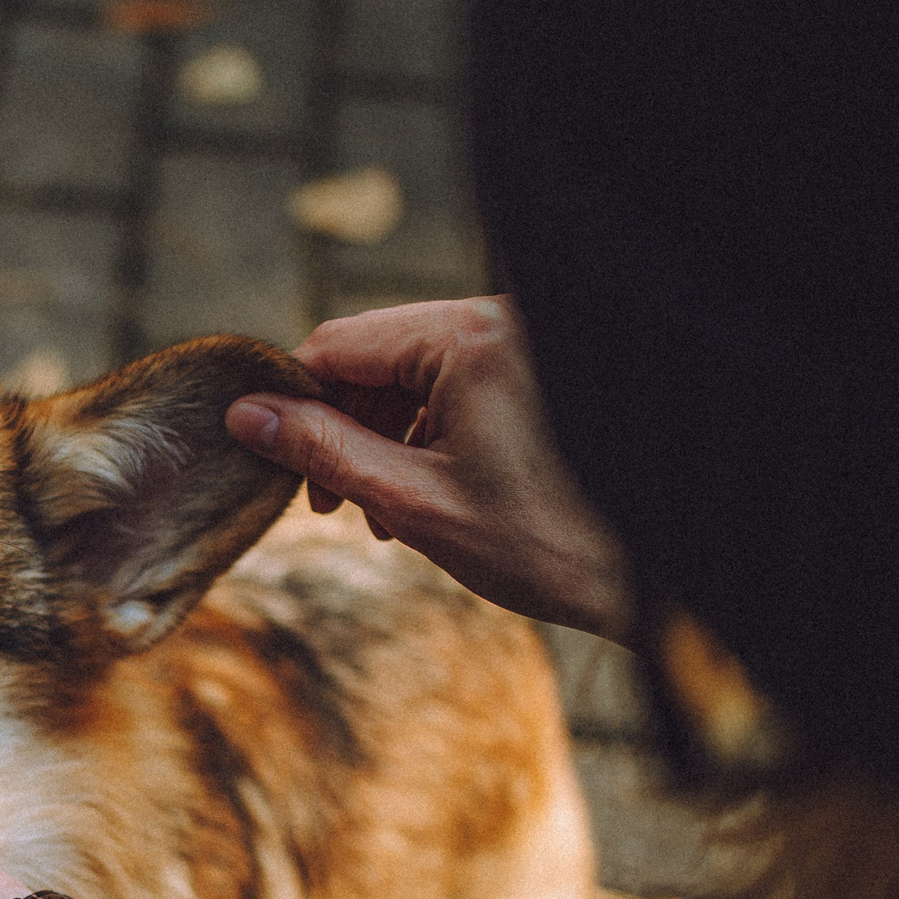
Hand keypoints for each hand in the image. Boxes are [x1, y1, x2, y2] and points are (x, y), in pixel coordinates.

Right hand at [221, 297, 631, 640]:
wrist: (651, 578)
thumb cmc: (544, 544)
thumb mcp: (413, 501)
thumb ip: (323, 450)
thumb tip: (247, 416)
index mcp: (467, 338)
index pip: (338, 343)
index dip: (289, 398)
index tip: (265, 454)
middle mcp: (500, 320)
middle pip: (375, 355)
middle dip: (339, 426)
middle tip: (322, 500)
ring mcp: (526, 342)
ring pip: (414, 373)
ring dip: (380, 436)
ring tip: (376, 513)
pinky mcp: (541, 370)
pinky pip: (457, 384)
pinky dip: (426, 433)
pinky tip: (421, 496)